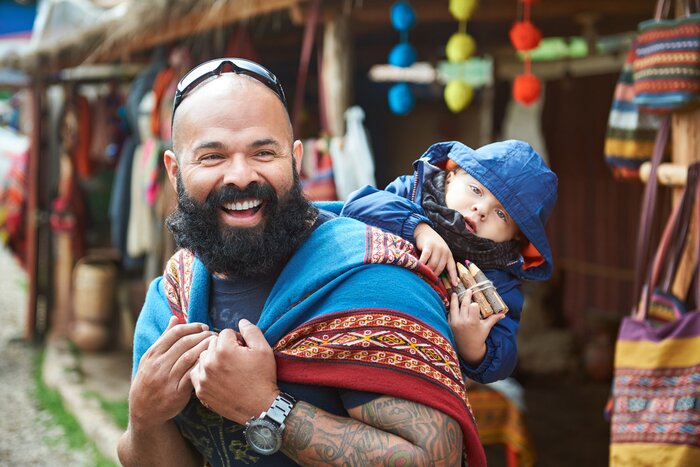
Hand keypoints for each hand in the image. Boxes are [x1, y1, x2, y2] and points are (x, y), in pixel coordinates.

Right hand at [128, 316, 214, 430]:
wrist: (144, 410)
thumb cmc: (150, 379)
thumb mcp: (151, 358)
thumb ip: (164, 338)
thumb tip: (175, 318)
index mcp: (153, 354)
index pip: (175, 333)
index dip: (193, 327)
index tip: (204, 327)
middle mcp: (158, 365)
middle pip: (185, 343)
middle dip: (202, 336)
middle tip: (214, 334)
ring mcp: (166, 379)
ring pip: (190, 357)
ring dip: (205, 348)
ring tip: (216, 345)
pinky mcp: (176, 393)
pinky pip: (192, 375)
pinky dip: (203, 366)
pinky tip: (212, 361)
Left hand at [191, 319, 278, 423]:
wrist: (259, 407)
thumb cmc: (262, 377)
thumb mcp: (264, 349)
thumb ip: (251, 331)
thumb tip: (241, 321)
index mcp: (224, 349)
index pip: (225, 333)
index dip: (237, 339)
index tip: (243, 349)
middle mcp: (209, 362)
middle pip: (212, 344)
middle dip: (223, 348)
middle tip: (236, 359)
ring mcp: (203, 377)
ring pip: (202, 358)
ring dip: (212, 359)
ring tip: (226, 368)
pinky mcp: (200, 391)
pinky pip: (196, 373)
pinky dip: (204, 373)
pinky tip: (217, 377)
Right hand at [414, 222, 457, 284]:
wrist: (425, 231)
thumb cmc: (431, 245)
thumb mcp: (439, 253)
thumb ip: (439, 262)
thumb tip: (436, 277)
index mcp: (448, 254)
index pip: (452, 267)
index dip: (454, 276)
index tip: (455, 285)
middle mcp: (445, 251)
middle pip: (440, 268)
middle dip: (434, 275)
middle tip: (428, 280)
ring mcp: (437, 248)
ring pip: (433, 264)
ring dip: (428, 271)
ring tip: (422, 275)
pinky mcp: (429, 246)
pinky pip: (425, 258)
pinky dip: (422, 264)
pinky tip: (419, 267)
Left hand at [448, 289, 503, 365]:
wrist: (468, 349)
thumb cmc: (479, 337)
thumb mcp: (486, 328)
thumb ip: (493, 319)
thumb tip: (503, 314)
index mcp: (473, 322)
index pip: (473, 307)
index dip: (475, 304)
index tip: (476, 301)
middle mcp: (463, 322)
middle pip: (464, 305)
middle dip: (466, 296)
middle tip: (468, 290)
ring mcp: (455, 323)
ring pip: (454, 308)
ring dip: (454, 300)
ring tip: (455, 293)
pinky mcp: (450, 325)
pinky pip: (449, 314)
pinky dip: (451, 308)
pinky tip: (452, 304)